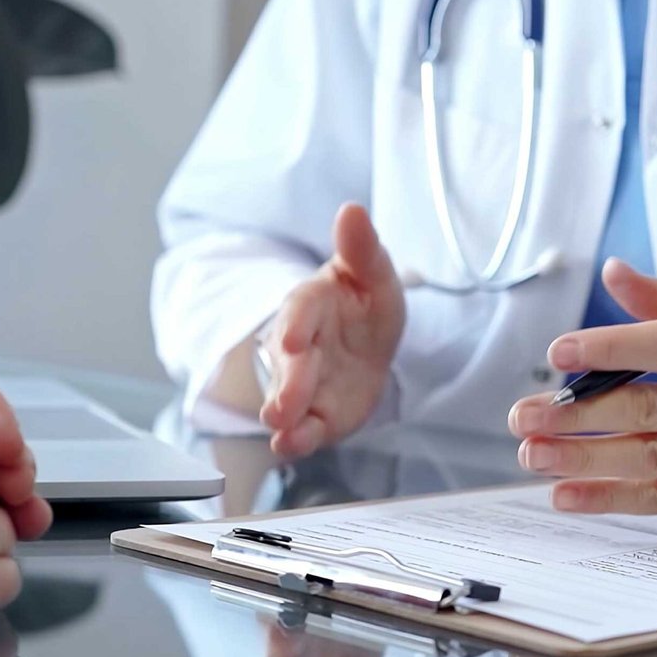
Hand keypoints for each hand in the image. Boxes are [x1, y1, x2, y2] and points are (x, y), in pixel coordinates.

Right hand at [261, 204, 405, 458]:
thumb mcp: (374, 273)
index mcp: (312, 304)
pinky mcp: (313, 416)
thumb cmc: (363, 305)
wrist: (368, 346)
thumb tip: (352, 210)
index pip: (300, 311)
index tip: (293, 341)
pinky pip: (301, 429)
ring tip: (282, 428)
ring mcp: (303, 384)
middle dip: (288, 383)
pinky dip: (294, 440)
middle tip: (284, 405)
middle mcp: (299, 346)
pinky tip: (289, 446)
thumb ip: (362, 248)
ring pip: (286, 399)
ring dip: (283, 414)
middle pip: (290, 364)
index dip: (296, 325)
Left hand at [508, 259, 656, 521]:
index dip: (613, 345)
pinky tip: (566, 495)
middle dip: (576, 415)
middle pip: (649, 410)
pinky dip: (612, 499)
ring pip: (650, 459)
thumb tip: (612, 270)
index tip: (559, 351)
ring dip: (582, 460)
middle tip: (521, 414)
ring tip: (531, 454)